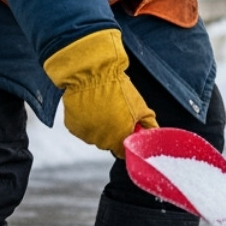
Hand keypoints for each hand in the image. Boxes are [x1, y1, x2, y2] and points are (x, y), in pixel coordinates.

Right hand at [43, 29, 157, 155]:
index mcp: (119, 138)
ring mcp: (85, 134)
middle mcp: (101, 141)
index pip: (123, 152)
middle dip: (112, 132)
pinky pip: (81, 128)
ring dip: (97, 127)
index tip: (126, 130)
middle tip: (114, 113)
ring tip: (101, 107)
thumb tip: (153, 133)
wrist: (91, 73)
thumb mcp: (140, 105)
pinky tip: (89, 107)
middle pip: (108, 144)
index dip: (126, 141)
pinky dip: (85, 121)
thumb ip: (148, 124)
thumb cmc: (117, 88)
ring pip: (94, 136)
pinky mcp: (72, 126)